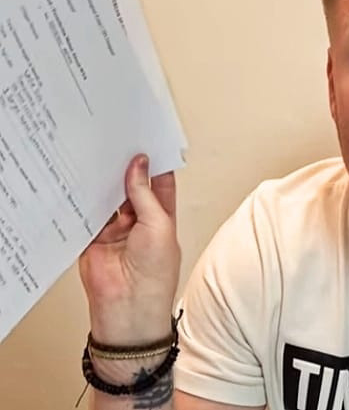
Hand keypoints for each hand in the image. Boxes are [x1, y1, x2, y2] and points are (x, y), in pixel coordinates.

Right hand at [79, 154, 179, 344]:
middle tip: (119, 145)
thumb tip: (139, 164)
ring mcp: (117, 229)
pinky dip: (86, 200)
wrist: (129, 306)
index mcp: (163, 216)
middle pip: (131, 188)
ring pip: (109, 198)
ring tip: (101, 159)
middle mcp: (140, 221)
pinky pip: (88, 213)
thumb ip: (144, 193)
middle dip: (127, 170)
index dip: (154, 164)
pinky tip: (85, 182)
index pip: (159, 184)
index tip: (147, 143)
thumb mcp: (158, 224)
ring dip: (106, 183)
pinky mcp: (94, 238)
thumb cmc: (156, 273)